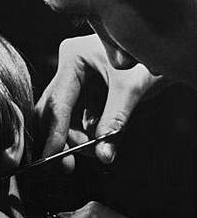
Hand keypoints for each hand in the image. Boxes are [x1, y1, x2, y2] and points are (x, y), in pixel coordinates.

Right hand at [37, 34, 161, 168]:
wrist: (168, 51)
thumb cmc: (149, 60)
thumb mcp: (131, 90)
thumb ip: (114, 123)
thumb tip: (103, 155)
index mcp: (73, 58)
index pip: (57, 103)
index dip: (53, 133)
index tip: (49, 158)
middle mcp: (69, 68)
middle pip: (53, 112)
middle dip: (62, 139)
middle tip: (68, 165)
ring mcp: (75, 81)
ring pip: (64, 119)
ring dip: (77, 140)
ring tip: (98, 148)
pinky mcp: (86, 92)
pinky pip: (78, 120)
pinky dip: (86, 134)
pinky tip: (99, 139)